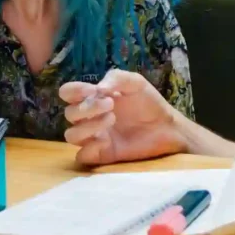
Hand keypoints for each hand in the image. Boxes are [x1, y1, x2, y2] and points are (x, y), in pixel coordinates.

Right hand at [59, 69, 185, 165]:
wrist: (166, 126)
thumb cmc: (149, 103)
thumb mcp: (135, 83)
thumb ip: (116, 79)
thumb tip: (98, 89)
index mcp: (93, 98)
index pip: (68, 93)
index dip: (73, 91)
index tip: (91, 91)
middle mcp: (89, 118)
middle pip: (69, 114)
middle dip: (87, 108)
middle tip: (111, 105)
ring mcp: (94, 137)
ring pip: (71, 135)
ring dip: (87, 126)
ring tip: (111, 119)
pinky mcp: (102, 155)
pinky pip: (82, 155)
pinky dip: (89, 148)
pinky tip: (106, 141)